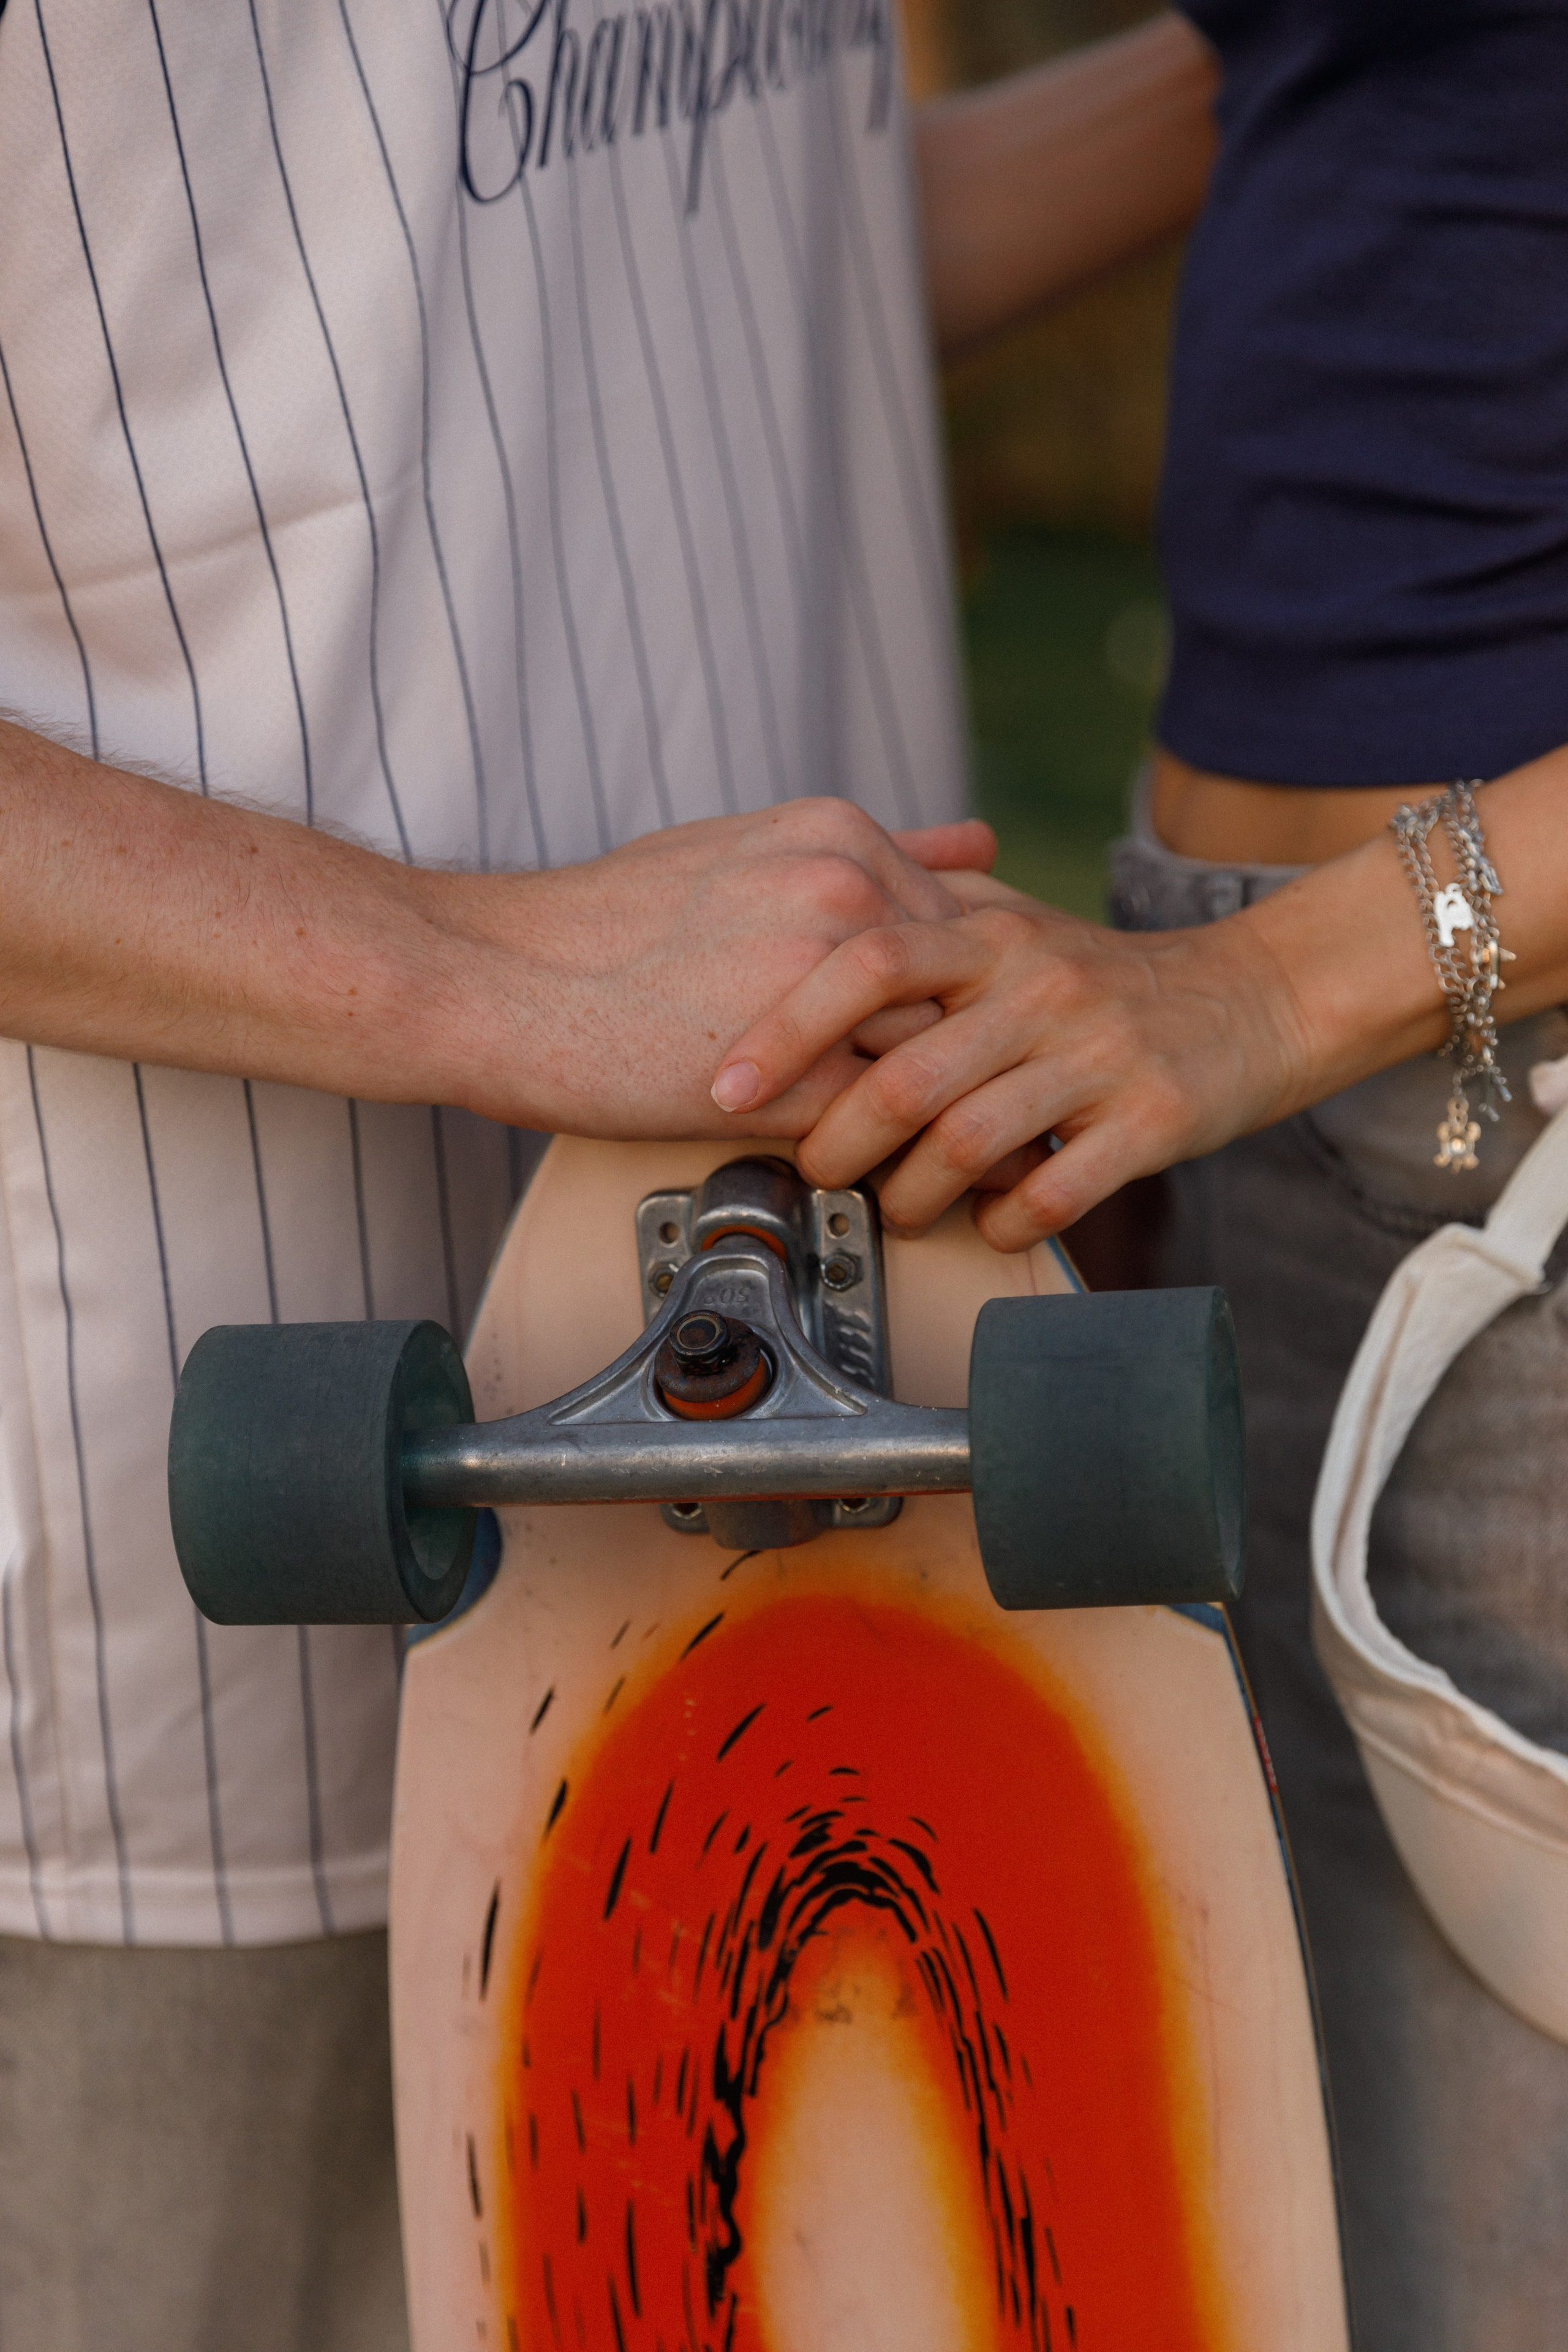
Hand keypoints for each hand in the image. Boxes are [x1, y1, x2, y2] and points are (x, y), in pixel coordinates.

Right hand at [0, 711, 993, 1136]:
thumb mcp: (742, 847)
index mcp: (839, 837)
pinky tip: (916, 1185)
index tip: (1025, 1032)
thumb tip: (977, 838)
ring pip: (945, 1063)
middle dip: (1011, 1054)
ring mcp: (822, 987)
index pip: (971, 915)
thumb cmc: (599, 924)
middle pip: (978, 990)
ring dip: (977, 1117)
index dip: (999, 989)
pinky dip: (906, 1162)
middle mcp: (846, 893)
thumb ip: (870, 849)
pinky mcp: (789, 1078)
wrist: (494, 979)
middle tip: (1045, 1101)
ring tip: (1005, 1157)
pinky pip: (883, 1131)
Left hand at [707, 872, 1309, 1248]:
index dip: (788, 1028)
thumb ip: (921, 926)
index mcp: (995, 936)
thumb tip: (795, 940)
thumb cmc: (1108, 979)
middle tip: (813, 1172)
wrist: (1258, 998)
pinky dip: (1001, 1224)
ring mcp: (1099, 1056)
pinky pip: (1049, 1194)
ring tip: (894, 1210)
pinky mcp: (1151, 1121)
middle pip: (906, 1078)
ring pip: (966, 1146)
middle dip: (838, 1143)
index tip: (729, 1086)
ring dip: (911, 1197)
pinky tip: (988, 1224)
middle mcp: (1042, 988)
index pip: (867, 963)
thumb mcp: (1018, 927)